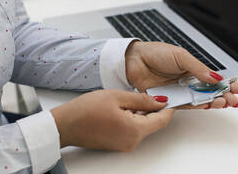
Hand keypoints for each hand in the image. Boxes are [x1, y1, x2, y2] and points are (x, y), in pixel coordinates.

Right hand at [51, 90, 173, 150]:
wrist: (66, 124)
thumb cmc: (86, 110)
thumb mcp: (118, 97)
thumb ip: (142, 100)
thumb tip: (160, 101)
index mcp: (135, 130)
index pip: (162, 120)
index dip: (168, 108)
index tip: (171, 97)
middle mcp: (132, 141)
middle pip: (153, 124)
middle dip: (154, 108)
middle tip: (151, 92)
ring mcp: (124, 144)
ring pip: (142, 126)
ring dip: (143, 113)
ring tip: (134, 97)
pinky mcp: (118, 144)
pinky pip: (132, 130)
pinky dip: (134, 118)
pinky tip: (125, 107)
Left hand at [125, 41, 237, 108]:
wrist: (135, 59)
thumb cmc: (156, 53)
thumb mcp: (181, 56)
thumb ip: (198, 68)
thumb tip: (216, 77)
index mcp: (192, 70)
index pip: (213, 79)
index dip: (225, 85)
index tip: (237, 88)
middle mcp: (186, 82)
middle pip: (208, 92)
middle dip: (222, 96)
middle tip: (232, 100)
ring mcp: (178, 91)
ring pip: (199, 100)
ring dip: (212, 102)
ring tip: (222, 103)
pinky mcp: (168, 99)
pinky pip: (184, 105)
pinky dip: (196, 106)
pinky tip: (207, 105)